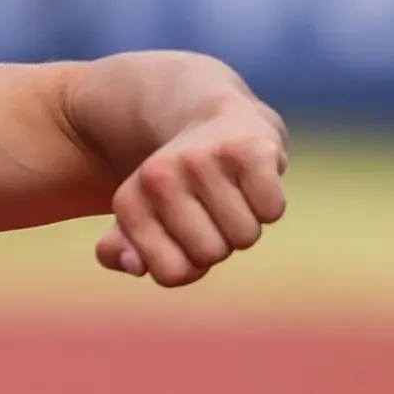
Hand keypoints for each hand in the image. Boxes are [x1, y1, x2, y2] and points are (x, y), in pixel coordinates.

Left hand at [97, 99, 288, 286]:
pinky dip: (269, 203)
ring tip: (231, 191)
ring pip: (245, 236)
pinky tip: (252, 179)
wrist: (213, 119)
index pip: (172, 274)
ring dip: (246, 222)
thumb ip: (122, 250)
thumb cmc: (178, 186)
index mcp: (128, 202)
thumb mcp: (140, 217)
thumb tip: (134, 265)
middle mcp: (158, 178)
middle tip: (212, 209)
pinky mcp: (248, 149)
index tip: (185, 234)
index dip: (191, 264)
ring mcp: (202, 160)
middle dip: (219, 242)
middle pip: (211, 255)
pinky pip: (271, 210)